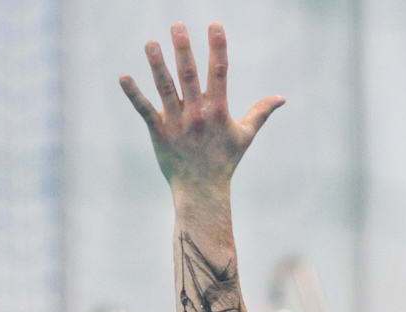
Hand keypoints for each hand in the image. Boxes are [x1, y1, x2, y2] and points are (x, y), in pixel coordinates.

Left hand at [120, 23, 282, 189]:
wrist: (202, 191)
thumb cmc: (224, 161)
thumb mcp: (245, 135)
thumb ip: (261, 113)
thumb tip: (282, 98)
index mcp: (218, 110)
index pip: (219, 72)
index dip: (218, 47)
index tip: (214, 25)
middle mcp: (198, 114)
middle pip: (190, 75)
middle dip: (184, 49)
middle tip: (177, 26)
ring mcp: (177, 123)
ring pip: (166, 88)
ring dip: (157, 65)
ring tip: (151, 43)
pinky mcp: (159, 133)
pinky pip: (145, 110)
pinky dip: (134, 94)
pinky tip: (123, 77)